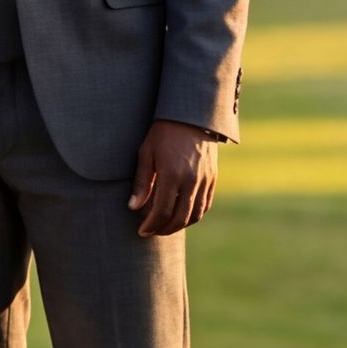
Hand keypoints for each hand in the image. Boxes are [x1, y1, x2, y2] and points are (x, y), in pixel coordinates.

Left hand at [128, 120, 219, 237]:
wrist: (191, 116)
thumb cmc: (163, 132)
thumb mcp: (146, 153)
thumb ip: (142, 182)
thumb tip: (133, 208)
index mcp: (172, 174)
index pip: (162, 212)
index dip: (151, 226)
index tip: (142, 231)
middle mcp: (191, 180)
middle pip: (180, 218)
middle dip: (164, 230)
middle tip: (152, 232)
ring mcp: (205, 180)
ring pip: (195, 215)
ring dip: (180, 225)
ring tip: (165, 226)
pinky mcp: (213, 178)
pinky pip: (205, 205)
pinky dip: (194, 215)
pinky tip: (181, 215)